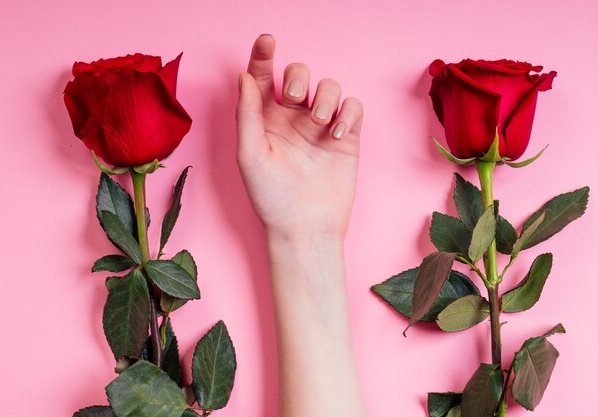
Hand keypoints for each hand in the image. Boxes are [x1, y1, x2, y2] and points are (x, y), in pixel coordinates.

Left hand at [236, 34, 362, 240]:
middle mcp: (293, 119)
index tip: (266, 40)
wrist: (305, 228)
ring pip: (328, 87)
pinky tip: (338, 132)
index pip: (263, 77)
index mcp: (265, 120)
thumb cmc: (272, 197)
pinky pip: (353, 107)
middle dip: (297, 77)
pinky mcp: (347, 138)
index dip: (263, 56)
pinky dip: (349, 112)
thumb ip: (248, 113)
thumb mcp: (250, 154)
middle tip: (293, 99)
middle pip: (298, 75)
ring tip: (321, 121)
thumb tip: (245, 75)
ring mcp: (320, 128)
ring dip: (326, 96)